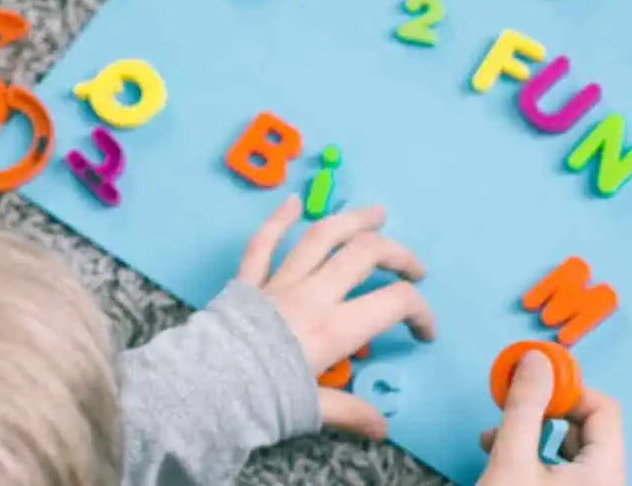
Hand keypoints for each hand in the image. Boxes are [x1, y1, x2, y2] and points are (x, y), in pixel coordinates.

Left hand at [237, 202, 435, 439]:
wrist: (208, 385)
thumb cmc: (262, 398)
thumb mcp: (312, 410)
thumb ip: (350, 412)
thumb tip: (381, 429)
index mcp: (334, 327)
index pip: (394, 303)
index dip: (420, 312)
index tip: (424, 331)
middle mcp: (312, 295)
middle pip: (363, 254)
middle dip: (396, 254)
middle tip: (413, 267)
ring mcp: (279, 282)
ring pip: (320, 237)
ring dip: (351, 220)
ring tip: (376, 213)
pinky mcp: (249, 280)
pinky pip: (263, 243)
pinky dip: (278, 219)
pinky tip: (292, 202)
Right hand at [478, 352, 625, 484]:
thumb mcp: (511, 461)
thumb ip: (524, 408)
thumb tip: (536, 360)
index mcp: (605, 472)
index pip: (603, 408)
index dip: (567, 389)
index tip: (532, 381)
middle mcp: (607, 482)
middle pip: (586, 427)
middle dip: (543, 412)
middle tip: (511, 407)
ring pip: (570, 448)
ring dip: (532, 434)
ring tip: (494, 437)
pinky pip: (561, 468)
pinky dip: (533, 456)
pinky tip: (502, 457)